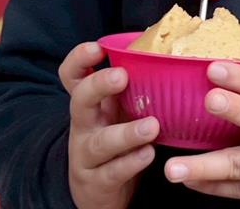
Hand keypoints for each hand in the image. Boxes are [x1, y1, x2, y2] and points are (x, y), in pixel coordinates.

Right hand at [59, 41, 159, 208]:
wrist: (98, 191)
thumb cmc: (115, 138)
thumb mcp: (118, 110)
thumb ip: (133, 87)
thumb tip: (167, 53)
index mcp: (89, 102)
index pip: (72, 75)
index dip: (79, 59)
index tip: (98, 48)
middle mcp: (83, 124)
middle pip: (80, 100)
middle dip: (98, 85)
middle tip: (121, 76)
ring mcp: (86, 154)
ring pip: (101, 142)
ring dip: (126, 133)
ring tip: (152, 126)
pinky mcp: (96, 182)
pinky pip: (112, 172)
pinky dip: (131, 162)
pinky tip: (148, 153)